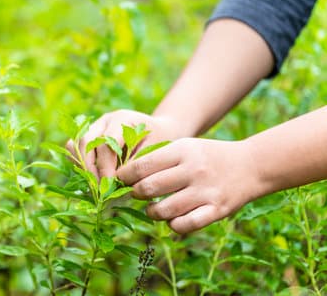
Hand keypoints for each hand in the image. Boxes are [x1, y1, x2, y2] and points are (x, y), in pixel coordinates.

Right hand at [66, 110, 185, 177]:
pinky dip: (80, 165)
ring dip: (82, 167)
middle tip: (100, 190)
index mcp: (123, 119)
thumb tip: (118, 183)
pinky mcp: (89, 136)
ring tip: (95, 185)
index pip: (106, 143)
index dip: (106, 167)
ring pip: (75, 144)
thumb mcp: (154, 152)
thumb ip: (136, 164)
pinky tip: (93, 179)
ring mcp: (94, 126)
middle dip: (91, 169)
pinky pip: (74, 149)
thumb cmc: (160, 143)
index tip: (111, 186)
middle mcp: (105, 120)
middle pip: (86, 142)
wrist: (159, 132)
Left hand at [116, 138, 263, 233]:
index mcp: (182, 151)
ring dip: (151, 212)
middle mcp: (193, 170)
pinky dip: (172, 225)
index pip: (142, 166)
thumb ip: (159, 158)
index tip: (120, 180)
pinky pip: (184, 225)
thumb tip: (125, 175)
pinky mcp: (217, 210)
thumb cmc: (207, 157)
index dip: (125, 176)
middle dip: (135, 193)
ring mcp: (206, 192)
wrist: (252, 165)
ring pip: (163, 210)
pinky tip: (172, 218)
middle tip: (134, 194)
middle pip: (149, 188)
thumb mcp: (185, 147)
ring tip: (152, 208)